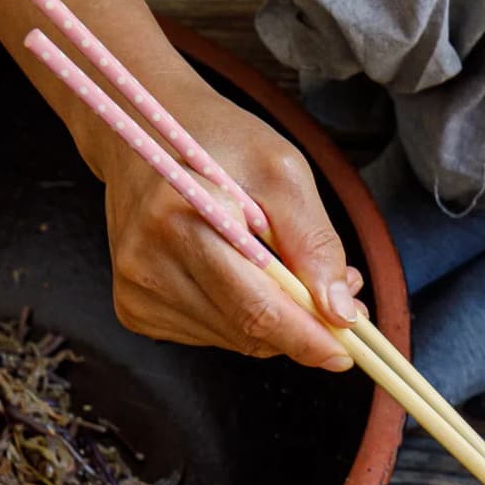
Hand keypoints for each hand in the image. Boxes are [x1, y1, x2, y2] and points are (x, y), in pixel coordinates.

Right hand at [98, 79, 365, 373]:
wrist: (144, 133)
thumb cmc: (218, 143)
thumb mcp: (282, 171)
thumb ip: (315, 243)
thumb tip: (341, 312)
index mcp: (181, 218)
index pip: (255, 306)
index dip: (307, 337)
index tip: (349, 351)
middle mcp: (148, 262)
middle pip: (248, 332)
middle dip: (301, 328)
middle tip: (336, 303)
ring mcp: (137, 291)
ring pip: (234, 340)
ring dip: (274, 322)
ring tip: (285, 275)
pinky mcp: (136, 309)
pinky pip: (211, 335)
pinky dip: (240, 319)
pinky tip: (240, 279)